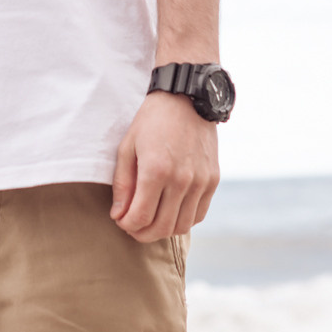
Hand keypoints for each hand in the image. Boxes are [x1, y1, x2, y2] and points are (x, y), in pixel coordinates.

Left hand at [110, 92, 219, 241]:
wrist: (186, 98)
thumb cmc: (152, 121)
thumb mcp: (128, 147)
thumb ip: (123, 184)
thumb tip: (118, 215)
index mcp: (156, 170)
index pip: (140, 217)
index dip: (126, 225)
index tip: (120, 220)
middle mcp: (181, 180)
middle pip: (161, 228)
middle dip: (142, 233)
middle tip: (132, 226)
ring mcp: (201, 181)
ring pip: (182, 226)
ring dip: (163, 230)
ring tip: (151, 220)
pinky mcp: (213, 180)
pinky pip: (199, 214)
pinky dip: (183, 220)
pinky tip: (171, 211)